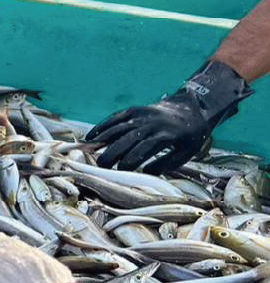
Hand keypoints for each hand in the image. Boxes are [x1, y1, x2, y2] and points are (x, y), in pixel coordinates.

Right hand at [87, 60, 250, 173]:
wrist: (192, 109)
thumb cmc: (189, 137)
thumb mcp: (185, 154)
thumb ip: (165, 164)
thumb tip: (144, 173)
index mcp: (166, 136)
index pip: (144, 149)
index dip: (130, 160)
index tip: (120, 172)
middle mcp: (151, 124)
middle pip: (127, 139)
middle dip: (112, 152)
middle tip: (100, 165)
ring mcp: (141, 114)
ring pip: (118, 127)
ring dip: (103, 140)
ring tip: (90, 152)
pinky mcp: (134, 110)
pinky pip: (115, 118)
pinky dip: (102, 126)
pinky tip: (91, 136)